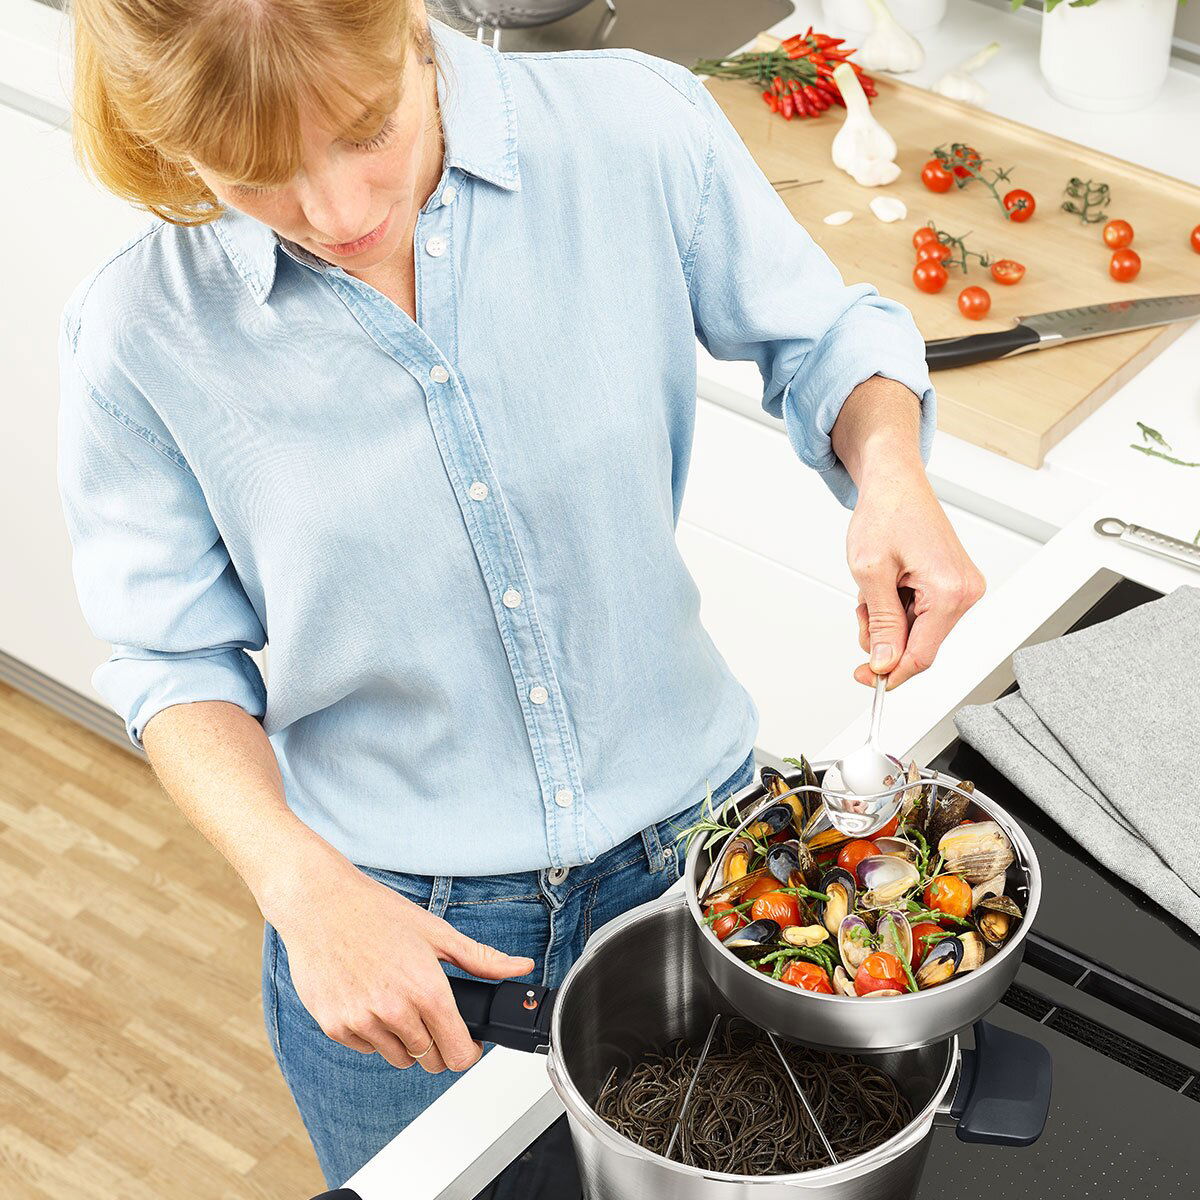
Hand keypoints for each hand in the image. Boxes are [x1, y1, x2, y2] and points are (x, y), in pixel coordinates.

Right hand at [267, 858, 534, 1072]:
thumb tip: (521, 967)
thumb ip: (481, 958)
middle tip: (431, 1015)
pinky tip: (371, 1000)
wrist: (321, 904)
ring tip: (398, 1001)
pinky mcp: (335, 1026)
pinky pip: (367, 1048)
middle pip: (430, 1061)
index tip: (467, 1044)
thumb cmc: (377, 913)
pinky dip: (374, 1033)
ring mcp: (361, 1022)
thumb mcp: (436, 932)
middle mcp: (394, 1012)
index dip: (467, 1052)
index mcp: (426, 990)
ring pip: (398, 1057)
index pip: (457, 1053)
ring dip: (404, 1040)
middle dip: (438, 1045)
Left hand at [845, 457, 984, 688]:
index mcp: (949, 591)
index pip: (921, 655)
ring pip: (917, 629)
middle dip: (884, 634)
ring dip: (888, 617)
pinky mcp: (954, 583)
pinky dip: (898, 605)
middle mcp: (965, 591)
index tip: (865, 678)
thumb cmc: (885, 514)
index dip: (890, 673)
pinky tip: (889, 581)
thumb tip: (884, 662)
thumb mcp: (871, 573)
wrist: (895, 482)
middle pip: (919, 644)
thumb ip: (881, 624)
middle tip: (864, 606)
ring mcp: (962, 587)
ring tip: (876, 583)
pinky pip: (922, 613)